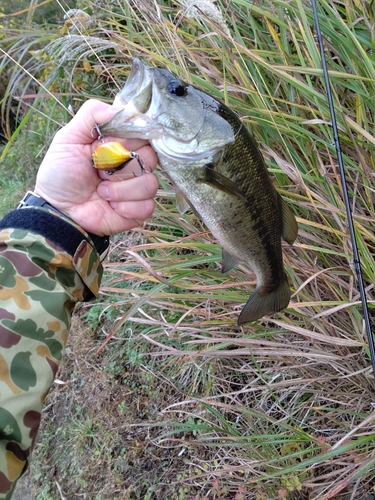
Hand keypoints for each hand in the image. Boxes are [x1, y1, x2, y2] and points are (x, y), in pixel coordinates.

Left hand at [34, 99, 158, 235]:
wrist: (58, 210)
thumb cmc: (61, 174)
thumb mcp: (68, 138)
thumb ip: (91, 115)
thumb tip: (121, 109)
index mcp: (120, 144)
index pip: (142, 133)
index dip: (127, 140)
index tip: (106, 145)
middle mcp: (132, 164)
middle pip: (151, 157)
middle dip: (122, 166)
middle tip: (100, 170)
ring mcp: (137, 188)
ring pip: (150, 183)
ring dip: (122, 189)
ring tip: (102, 192)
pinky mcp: (139, 209)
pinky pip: (148, 205)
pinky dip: (126, 207)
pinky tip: (111, 207)